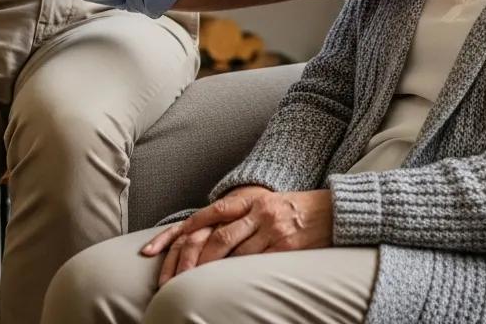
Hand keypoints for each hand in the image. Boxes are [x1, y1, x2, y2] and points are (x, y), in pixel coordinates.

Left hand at [142, 187, 332, 286]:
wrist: (330, 210)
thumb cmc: (290, 209)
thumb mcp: (261, 204)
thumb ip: (236, 216)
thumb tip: (203, 237)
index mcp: (246, 198)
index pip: (205, 215)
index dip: (178, 232)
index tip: (154, 250)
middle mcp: (256, 210)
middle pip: (216, 237)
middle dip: (191, 260)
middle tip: (172, 281)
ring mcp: (271, 228)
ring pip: (233, 252)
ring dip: (211, 272)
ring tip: (191, 287)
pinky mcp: (285, 246)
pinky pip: (256, 264)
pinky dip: (238, 276)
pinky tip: (225, 287)